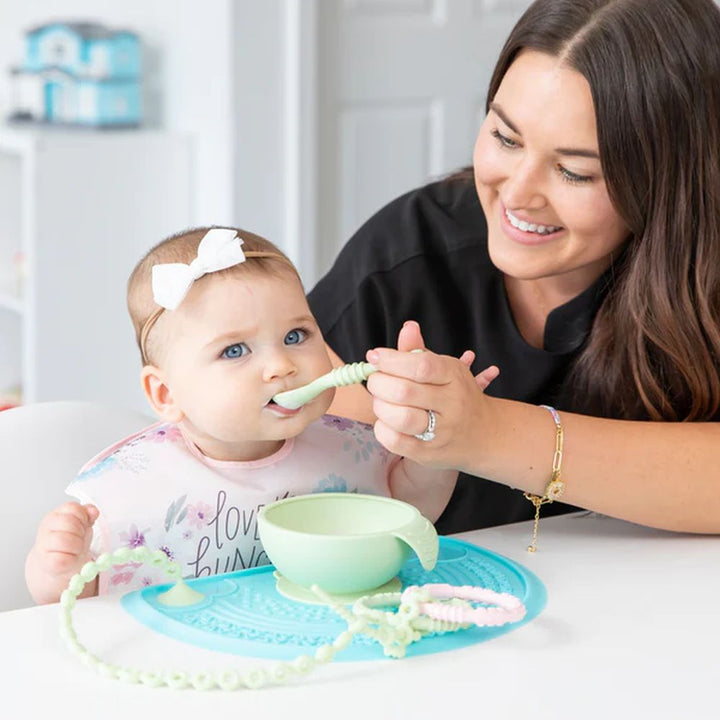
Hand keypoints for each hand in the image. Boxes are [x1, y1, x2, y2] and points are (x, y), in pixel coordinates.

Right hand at [26, 501, 98, 603]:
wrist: (56, 563)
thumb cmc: (71, 540)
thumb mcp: (81, 523)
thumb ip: (88, 514)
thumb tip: (94, 511)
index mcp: (56, 515)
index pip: (73, 507)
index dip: (83, 517)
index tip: (83, 525)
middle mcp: (46, 527)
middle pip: (70, 522)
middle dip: (81, 532)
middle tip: (80, 538)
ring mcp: (44, 544)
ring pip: (65, 540)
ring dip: (77, 546)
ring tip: (76, 549)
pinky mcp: (46, 562)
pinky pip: (62, 559)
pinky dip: (71, 559)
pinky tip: (71, 558)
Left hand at [366, 321, 497, 468]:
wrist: (485, 433)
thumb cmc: (455, 394)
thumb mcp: (444, 369)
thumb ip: (419, 351)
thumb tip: (407, 327)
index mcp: (454, 376)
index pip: (421, 365)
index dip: (391, 359)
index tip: (374, 356)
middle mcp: (452, 404)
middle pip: (405, 391)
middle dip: (379, 383)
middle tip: (374, 380)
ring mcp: (442, 431)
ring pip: (401, 418)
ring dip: (380, 406)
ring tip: (379, 400)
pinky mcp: (430, 453)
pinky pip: (396, 442)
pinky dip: (382, 429)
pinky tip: (384, 420)